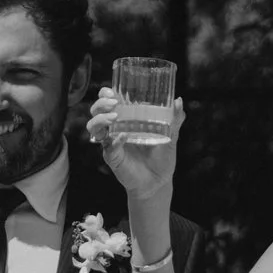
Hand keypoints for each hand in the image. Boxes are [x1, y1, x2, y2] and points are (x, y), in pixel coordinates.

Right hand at [86, 85, 181, 201]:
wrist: (159, 181)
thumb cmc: (162, 158)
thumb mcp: (171, 135)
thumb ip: (175, 119)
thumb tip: (178, 100)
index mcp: (126, 119)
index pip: (108, 102)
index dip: (105, 93)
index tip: (112, 91)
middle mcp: (115, 128)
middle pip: (96, 111)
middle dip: (100, 104)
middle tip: (113, 102)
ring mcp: (111, 142)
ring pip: (94, 127)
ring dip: (100, 119)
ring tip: (114, 117)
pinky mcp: (112, 157)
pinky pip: (107, 146)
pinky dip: (114, 140)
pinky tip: (123, 137)